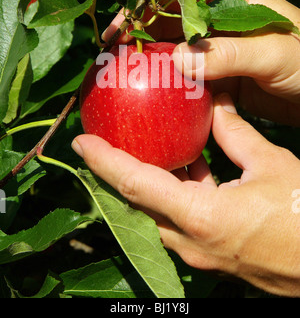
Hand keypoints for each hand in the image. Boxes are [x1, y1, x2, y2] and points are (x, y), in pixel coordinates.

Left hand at [72, 93, 299, 296]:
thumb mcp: (270, 164)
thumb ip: (235, 132)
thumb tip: (214, 103)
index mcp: (202, 217)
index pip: (137, 184)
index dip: (104, 162)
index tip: (81, 142)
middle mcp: (192, 241)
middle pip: (138, 204)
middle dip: (115, 175)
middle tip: (102, 145)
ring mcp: (202, 253)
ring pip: (157, 216)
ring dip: (144, 185)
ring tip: (139, 153)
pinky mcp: (214, 254)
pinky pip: (180, 222)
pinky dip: (173, 195)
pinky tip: (186, 169)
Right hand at [104, 0, 299, 125]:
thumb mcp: (274, 52)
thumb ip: (229, 53)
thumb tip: (179, 61)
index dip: (143, 8)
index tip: (120, 30)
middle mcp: (217, 15)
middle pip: (167, 19)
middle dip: (138, 34)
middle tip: (110, 55)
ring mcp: (216, 45)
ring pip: (173, 47)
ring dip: (149, 59)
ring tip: (121, 73)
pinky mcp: (217, 71)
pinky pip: (185, 74)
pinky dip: (167, 81)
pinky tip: (150, 92)